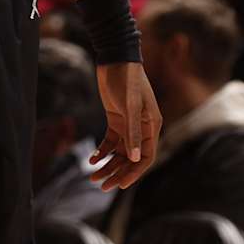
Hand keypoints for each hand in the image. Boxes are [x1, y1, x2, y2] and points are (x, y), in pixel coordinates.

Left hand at [90, 62, 159, 191]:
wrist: (114, 58)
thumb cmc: (126, 78)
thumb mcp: (129, 105)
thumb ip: (132, 131)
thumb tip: (135, 158)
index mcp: (151, 125)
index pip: (146, 157)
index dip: (134, 172)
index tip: (120, 185)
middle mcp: (142, 128)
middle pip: (131, 158)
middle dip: (117, 172)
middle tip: (101, 185)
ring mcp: (129, 124)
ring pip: (120, 152)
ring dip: (108, 164)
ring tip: (93, 176)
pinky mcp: (116, 119)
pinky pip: (111, 141)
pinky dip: (102, 151)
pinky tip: (92, 159)